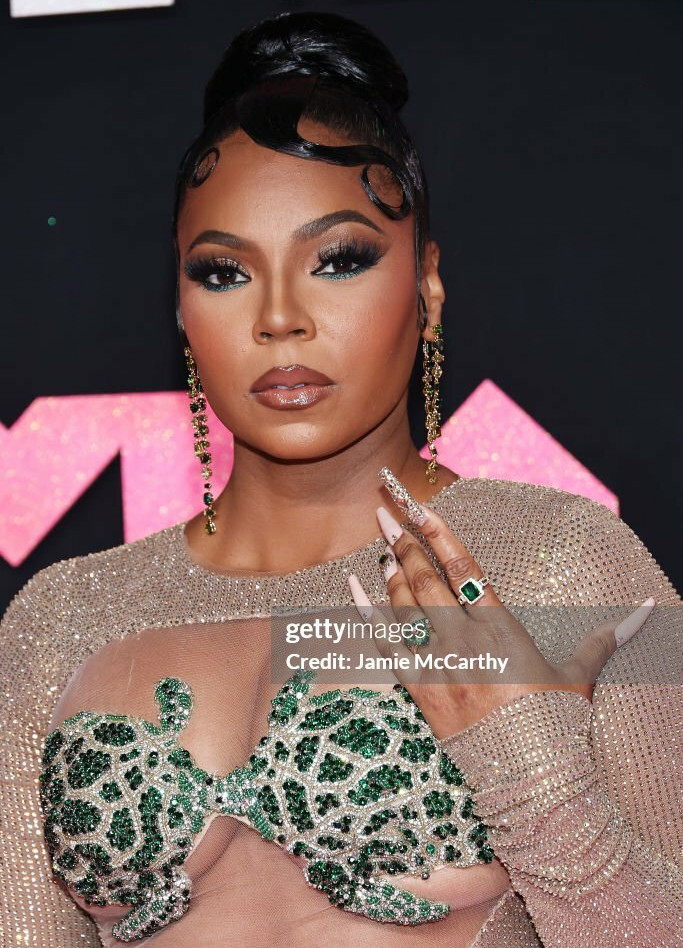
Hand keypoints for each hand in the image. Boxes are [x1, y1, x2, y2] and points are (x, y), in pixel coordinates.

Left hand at [347, 488, 655, 738]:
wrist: (527, 781)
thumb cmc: (555, 725)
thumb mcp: (579, 676)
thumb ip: (604, 638)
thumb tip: (645, 611)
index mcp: (501, 629)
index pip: (465, 569)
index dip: (440, 535)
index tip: (421, 509)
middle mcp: (464, 641)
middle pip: (427, 581)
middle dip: (405, 543)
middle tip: (387, 514)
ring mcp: (437, 665)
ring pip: (403, 608)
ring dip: (390, 572)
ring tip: (382, 543)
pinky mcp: (418, 689)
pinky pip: (383, 644)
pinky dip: (366, 614)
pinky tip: (352, 588)